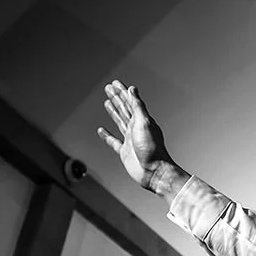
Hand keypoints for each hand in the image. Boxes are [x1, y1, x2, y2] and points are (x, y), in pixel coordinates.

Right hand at [98, 81, 185, 196]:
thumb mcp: (144, 123)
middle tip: (108, 88)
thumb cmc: (152, 149)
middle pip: (124, 109)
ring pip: (120, 122)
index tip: (114, 83)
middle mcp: (136, 128)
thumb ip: (138, 106)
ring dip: (113, 112)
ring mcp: (130, 140)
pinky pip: (113, 141)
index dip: (122, 92)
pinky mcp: (125, 152)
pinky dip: (107, 136)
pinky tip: (101, 130)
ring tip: (107, 102)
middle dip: (117, 98)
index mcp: (142, 120)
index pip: (130, 102)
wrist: (153, 172)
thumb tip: (133, 90)